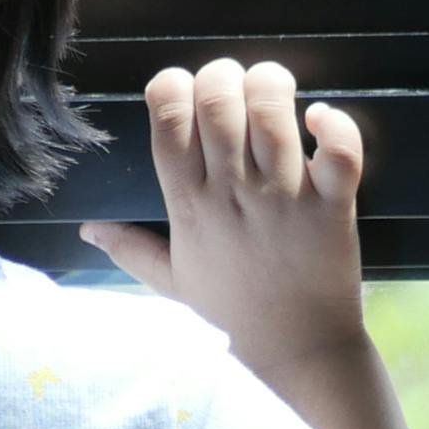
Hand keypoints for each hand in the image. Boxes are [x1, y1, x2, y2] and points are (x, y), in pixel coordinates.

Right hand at [78, 57, 367, 370]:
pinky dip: (334, 123)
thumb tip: (89, 229)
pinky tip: (320, 118)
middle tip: (236, 88)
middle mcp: (232, 194)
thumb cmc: (232, 316)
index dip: (173, 87)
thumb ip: (129, 250)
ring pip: (273, 112)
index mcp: (189, 205)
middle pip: (218, 101)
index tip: (187, 93)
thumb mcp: (170, 283)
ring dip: (272, 84)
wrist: (296, 353)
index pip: (167, 119)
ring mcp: (284, 199)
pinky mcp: (333, 207)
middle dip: (224, 75)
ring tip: (275, 91)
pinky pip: (339, 151)